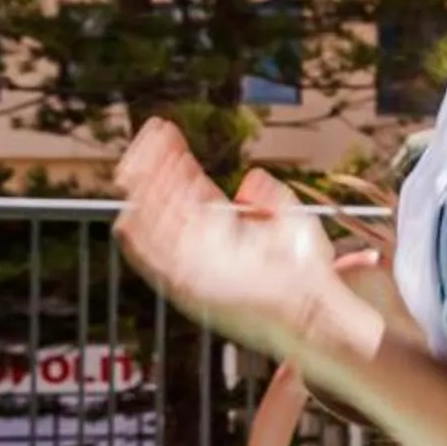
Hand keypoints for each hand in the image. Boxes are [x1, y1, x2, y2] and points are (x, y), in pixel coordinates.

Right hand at [113, 121, 343, 363]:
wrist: (318, 314)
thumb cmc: (309, 277)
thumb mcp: (293, 225)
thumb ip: (271, 200)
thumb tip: (251, 178)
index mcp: (220, 233)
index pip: (187, 190)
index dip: (175, 160)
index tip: (166, 131)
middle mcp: (203, 248)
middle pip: (168, 200)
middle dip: (155, 166)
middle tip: (148, 134)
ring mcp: (196, 267)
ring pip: (158, 223)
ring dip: (146, 189)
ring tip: (136, 157)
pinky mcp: (194, 289)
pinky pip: (157, 263)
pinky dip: (141, 242)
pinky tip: (129, 215)